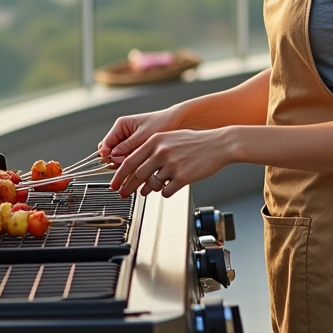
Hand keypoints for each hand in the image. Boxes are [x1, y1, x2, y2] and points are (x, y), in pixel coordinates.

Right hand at [98, 108, 180, 165]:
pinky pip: (129, 160)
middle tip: (123, 165)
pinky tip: (137, 169)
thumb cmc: (163, 123)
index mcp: (121, 126)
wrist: (178, 123)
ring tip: (133, 167)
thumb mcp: (144, 135)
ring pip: (119, 158)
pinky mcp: (136, 151)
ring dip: (123, 165)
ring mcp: (129, 143)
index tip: (110, 161)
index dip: (106, 154)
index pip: (106, 142)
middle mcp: (123, 134)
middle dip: (114, 161)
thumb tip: (113, 155)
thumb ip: (127, 146)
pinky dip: (131, 166)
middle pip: (110, 152)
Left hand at [109, 128, 233, 198]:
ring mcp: (171, 165)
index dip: (119, 174)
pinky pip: (165, 191)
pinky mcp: (182, 177)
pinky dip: (164, 192)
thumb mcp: (170, 138)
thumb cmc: (196, 142)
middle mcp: (161, 152)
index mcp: (155, 141)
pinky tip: (169, 187)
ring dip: (148, 189)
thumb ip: (153, 150)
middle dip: (128, 187)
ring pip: (151, 184)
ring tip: (148, 190)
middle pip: (137, 175)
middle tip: (123, 193)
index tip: (114, 183)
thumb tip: (137, 166)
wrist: (219, 144)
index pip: (130, 160)